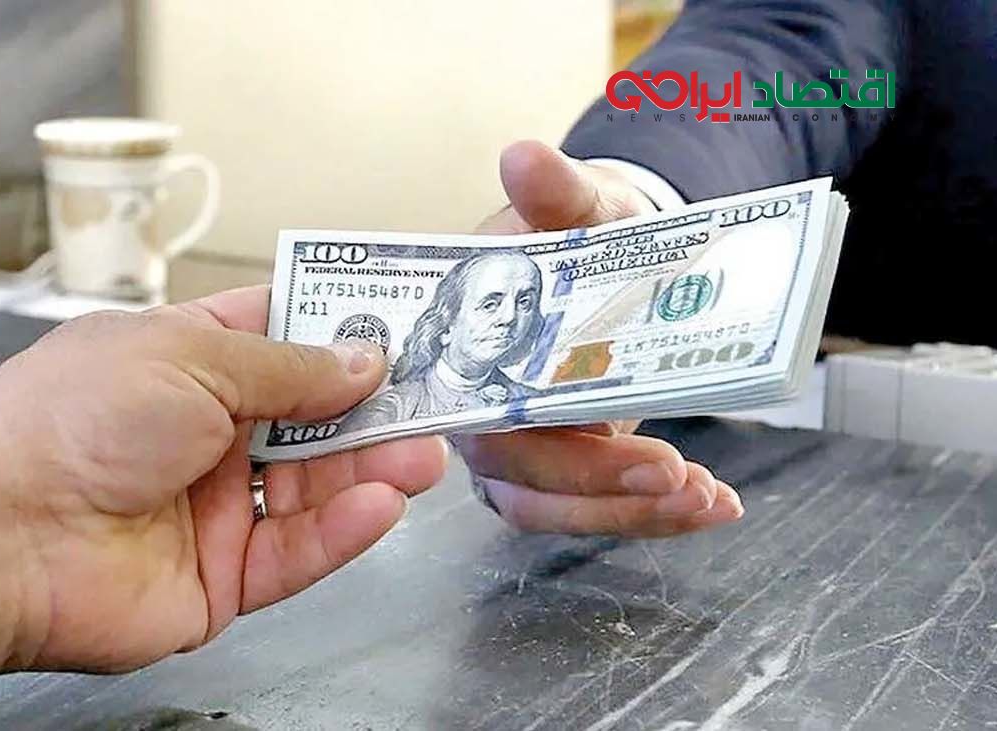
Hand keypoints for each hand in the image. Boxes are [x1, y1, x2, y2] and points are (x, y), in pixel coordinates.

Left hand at [0, 287, 447, 681]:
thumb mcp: (189, 357)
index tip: (407, 327)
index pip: (280, 338)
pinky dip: (341, 532)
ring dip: (371, 471)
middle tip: (437, 402)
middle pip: (311, 419)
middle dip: (373, 410)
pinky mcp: (220, 579)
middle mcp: (203, 434)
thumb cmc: (71, 419)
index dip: (341, 330)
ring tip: (424, 457)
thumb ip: (288, 366)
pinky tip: (380, 506)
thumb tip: (364, 356)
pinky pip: (294, 554)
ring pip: (313, 489)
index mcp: (184, 362)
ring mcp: (213, 508)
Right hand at [461, 140, 742, 537]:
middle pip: (523, 484)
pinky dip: (649, 511)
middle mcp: (477, 411)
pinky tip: (712, 504)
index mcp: (463, 355)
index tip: (632, 443)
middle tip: (682, 479)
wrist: (601, 248)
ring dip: (633, 515)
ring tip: (710, 502)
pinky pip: (590, 506)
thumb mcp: (576, 207)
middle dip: (607, 494)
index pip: (487, 426)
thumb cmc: (573, 231)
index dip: (553, 455)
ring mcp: (517, 443)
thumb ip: (554, 193)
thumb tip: (524, 157)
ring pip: (555, 509)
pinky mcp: (560, 461)